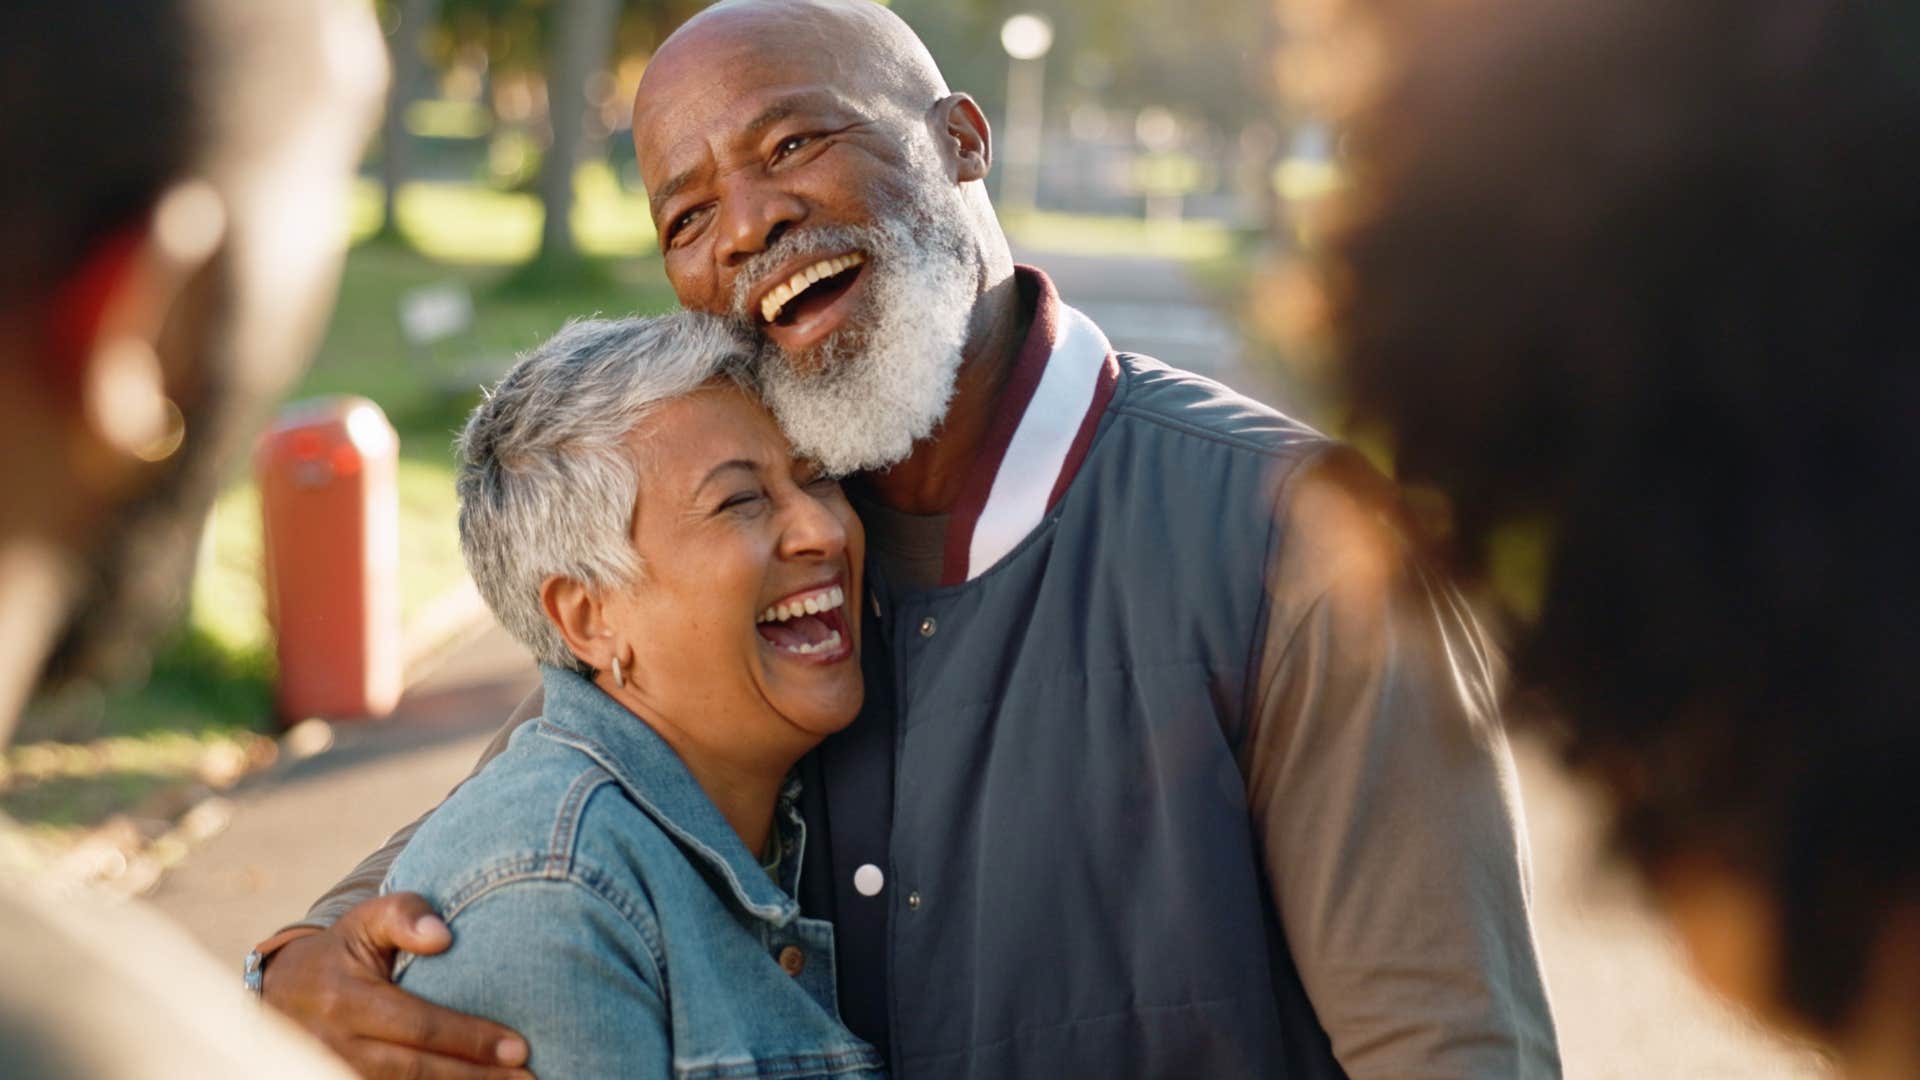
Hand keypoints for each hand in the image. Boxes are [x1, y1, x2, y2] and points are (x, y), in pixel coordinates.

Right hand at [262, 893, 533, 1078]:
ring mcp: (331, 1069)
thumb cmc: (341, 950)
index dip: (471, 1038)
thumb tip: (444, 936)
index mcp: (345, 999)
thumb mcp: (366, 920)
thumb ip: (405, 914)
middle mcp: (334, 1044)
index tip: (520, 1046)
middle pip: (415, 1069)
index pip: (419, 1026)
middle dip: (476, 1076)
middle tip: (530, 1077)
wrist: (279, 992)